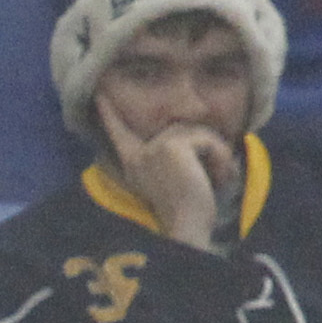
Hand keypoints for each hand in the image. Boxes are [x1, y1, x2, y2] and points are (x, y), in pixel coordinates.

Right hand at [98, 93, 236, 247]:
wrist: (186, 227)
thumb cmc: (189, 211)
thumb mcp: (177, 178)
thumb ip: (178, 155)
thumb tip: (198, 132)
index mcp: (136, 164)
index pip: (121, 133)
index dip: (110, 114)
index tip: (99, 94)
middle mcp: (140, 154)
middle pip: (183, 130)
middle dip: (207, 149)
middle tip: (214, 179)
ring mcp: (154, 148)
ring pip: (199, 133)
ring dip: (218, 155)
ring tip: (216, 180)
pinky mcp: (171, 147)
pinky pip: (208, 140)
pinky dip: (222, 158)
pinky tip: (217, 178)